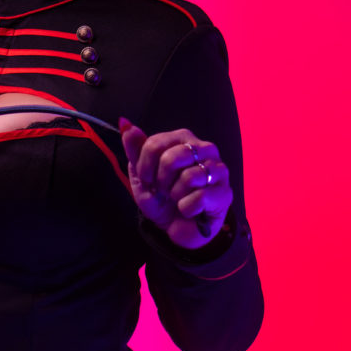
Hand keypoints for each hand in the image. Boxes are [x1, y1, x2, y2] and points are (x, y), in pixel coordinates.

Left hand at [119, 120, 232, 249]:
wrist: (176, 227)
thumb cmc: (161, 198)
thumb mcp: (141, 175)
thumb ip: (134, 149)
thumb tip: (125, 123)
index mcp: (183, 139)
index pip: (155, 144)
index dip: (144, 168)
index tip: (147, 179)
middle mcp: (204, 148)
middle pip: (172, 158)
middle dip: (161, 181)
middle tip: (163, 190)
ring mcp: (218, 169)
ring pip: (188, 177)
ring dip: (175, 195)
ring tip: (177, 198)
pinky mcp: (225, 192)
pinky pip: (199, 198)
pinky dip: (187, 208)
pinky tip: (190, 209)